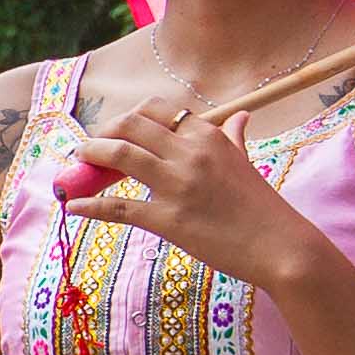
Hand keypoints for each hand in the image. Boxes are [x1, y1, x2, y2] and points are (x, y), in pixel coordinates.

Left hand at [58, 101, 325, 292]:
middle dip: (103, 132)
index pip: (155, 109)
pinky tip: (74, 207)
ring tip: (78, 164)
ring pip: (120, 154)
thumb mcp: (247, 162)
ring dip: (91, 156)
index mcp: (207, 135)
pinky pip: (119, 208)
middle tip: (90, 147)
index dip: (128, 117)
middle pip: (130, 126)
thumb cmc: (263, 207)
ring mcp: (178, 185)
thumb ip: (234, 137)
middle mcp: (190, 153)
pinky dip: (91, 206)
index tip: (116, 129)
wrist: (280, 245)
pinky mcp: (169, 220)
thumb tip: (240, 117)